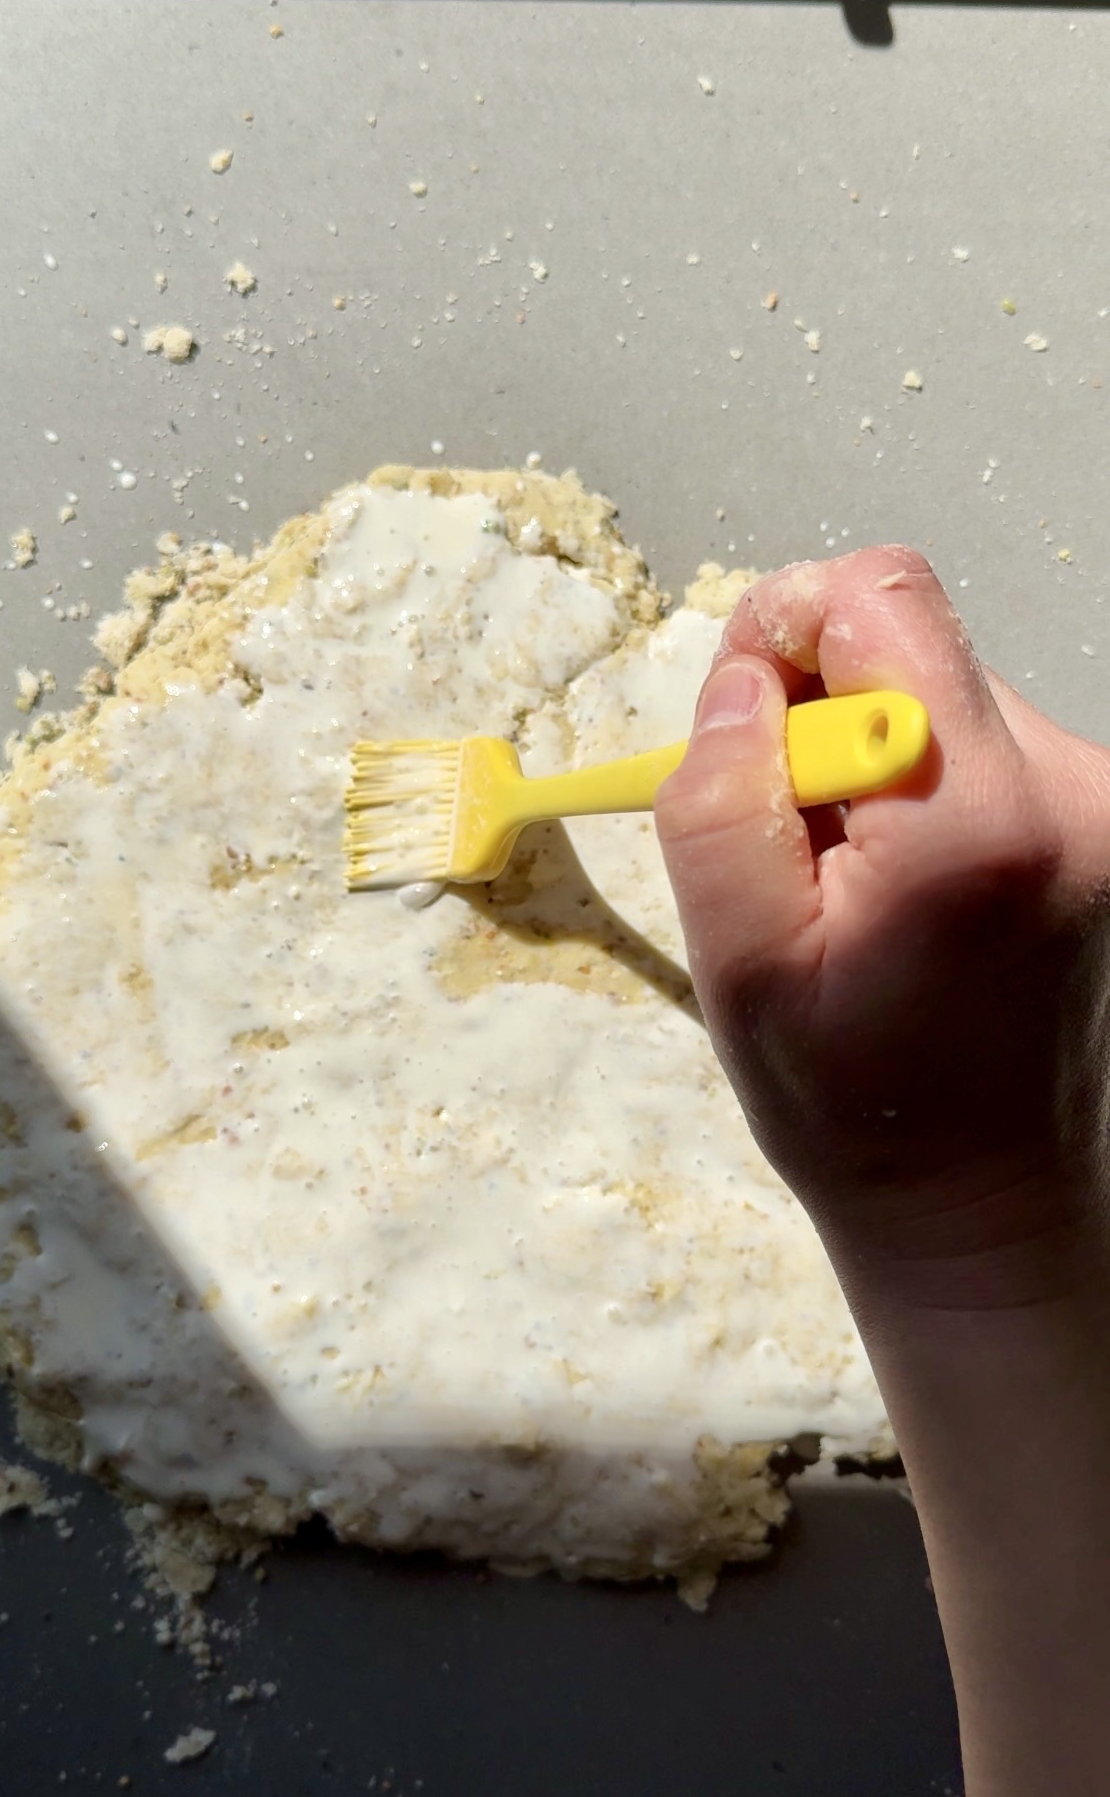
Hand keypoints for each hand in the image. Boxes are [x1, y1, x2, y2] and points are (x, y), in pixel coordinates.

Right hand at [655, 546, 1109, 1315]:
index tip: (748, 725)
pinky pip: (978, 742)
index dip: (789, 628)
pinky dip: (918, 787)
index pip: (882, 599)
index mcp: (973, 818)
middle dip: (823, 710)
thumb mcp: (739, 965)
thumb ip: (725, 801)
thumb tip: (747, 677)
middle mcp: (1068, 787)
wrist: (984, 1197)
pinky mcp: (1102, 818)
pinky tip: (904, 890)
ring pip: (941, 690)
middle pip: (912, 641)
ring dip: (871, 757)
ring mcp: (1099, 802)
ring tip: (852, 883)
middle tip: (794, 839)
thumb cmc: (853, 1102)